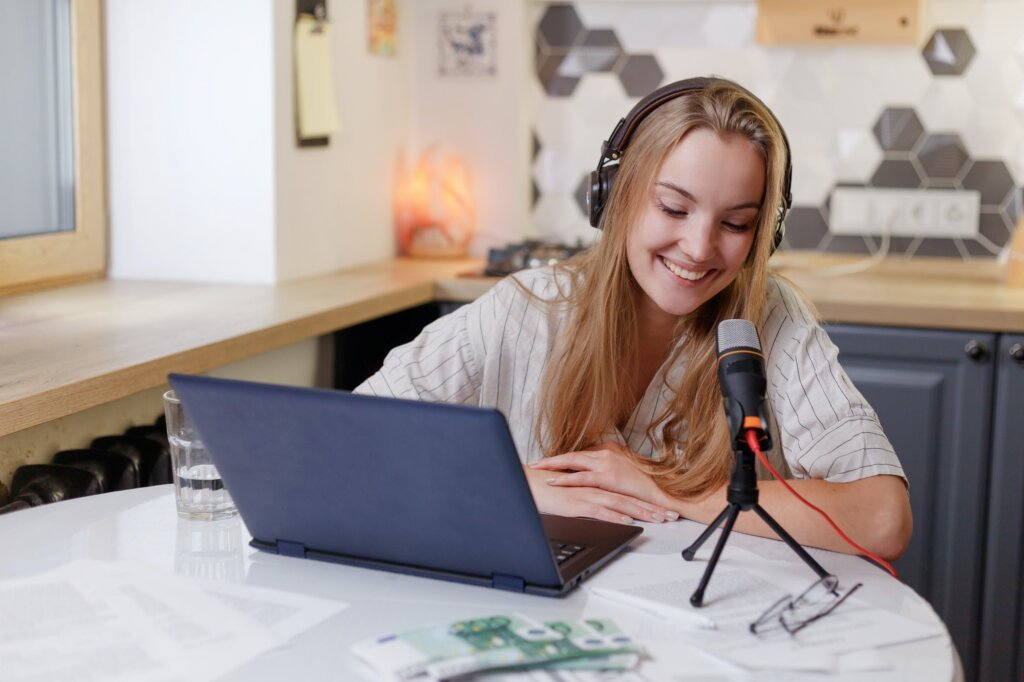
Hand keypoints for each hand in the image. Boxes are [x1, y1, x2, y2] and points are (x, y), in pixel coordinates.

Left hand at [526, 442, 679, 523]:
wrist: (662, 488)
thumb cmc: (645, 481)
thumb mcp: (624, 468)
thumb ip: (607, 468)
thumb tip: (591, 474)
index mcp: (608, 449)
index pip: (580, 454)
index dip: (562, 459)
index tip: (547, 462)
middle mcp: (605, 452)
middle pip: (572, 454)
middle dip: (551, 459)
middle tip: (534, 463)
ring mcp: (606, 463)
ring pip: (573, 462)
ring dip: (553, 465)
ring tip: (537, 469)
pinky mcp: (608, 476)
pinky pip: (582, 477)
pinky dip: (566, 478)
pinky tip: (553, 481)